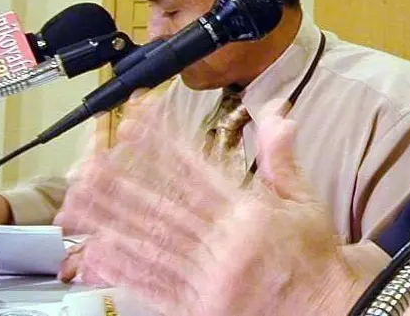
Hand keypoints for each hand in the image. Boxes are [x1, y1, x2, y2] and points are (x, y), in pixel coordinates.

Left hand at [56, 99, 364, 314]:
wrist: (328, 307)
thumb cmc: (315, 256)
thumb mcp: (306, 201)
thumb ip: (283, 158)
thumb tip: (277, 113)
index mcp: (251, 214)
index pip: (198, 172)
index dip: (163, 147)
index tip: (137, 125)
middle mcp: (226, 245)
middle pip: (164, 207)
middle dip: (124, 181)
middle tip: (90, 159)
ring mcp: (209, 278)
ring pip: (152, 244)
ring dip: (113, 220)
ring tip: (81, 198)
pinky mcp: (200, 307)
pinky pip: (155, 286)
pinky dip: (124, 269)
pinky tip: (97, 251)